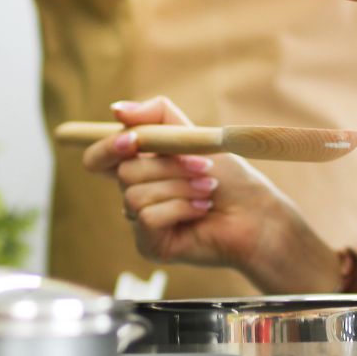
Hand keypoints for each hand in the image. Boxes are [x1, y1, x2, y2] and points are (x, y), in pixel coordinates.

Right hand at [81, 96, 339, 292]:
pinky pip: (148, 218)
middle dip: (168, 165)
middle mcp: (135, 194)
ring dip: (179, 187)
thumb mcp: (193, 136)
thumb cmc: (230, 177)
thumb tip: (116, 110)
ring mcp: (141, 222)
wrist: (257, 214)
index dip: (107, 147)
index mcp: (140, 167)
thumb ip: (157, 116)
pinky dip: (181, 208)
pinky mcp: (151, 245)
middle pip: (124, 171)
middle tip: (204, 166)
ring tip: (208, 189)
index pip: (99, 158)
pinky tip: (202, 209)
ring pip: (136, 195)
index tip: (133, 140)